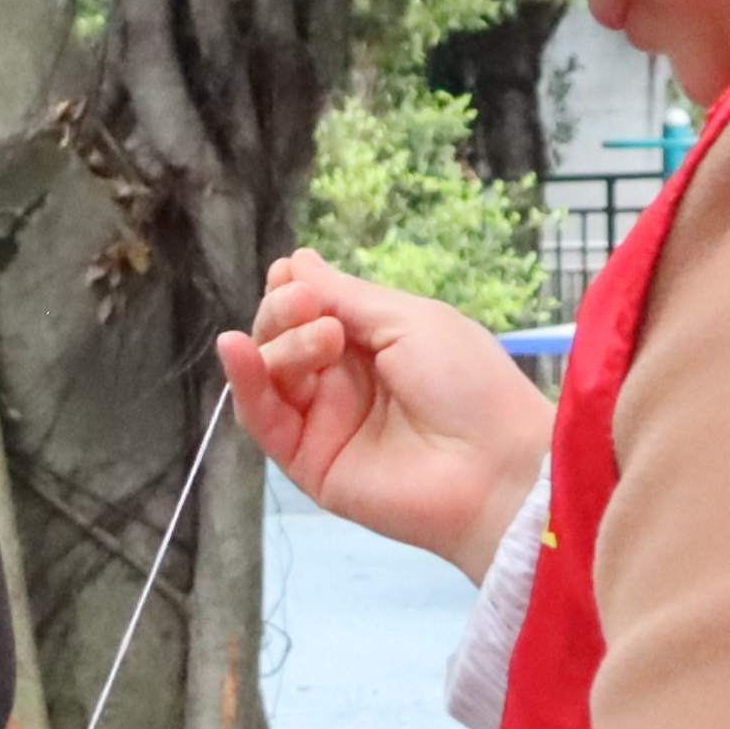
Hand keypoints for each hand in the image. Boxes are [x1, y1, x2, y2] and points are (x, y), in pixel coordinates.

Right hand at [215, 250, 548, 577]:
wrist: (493, 466)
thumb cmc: (468, 383)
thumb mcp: (410, 320)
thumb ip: (346, 296)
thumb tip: (294, 262)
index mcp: (372, 344)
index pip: (312, 311)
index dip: (295, 290)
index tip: (292, 274)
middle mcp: (342, 381)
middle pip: (283, 338)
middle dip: (285, 313)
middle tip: (307, 305)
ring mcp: (322, 421)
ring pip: (271, 373)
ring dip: (282, 344)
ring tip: (322, 338)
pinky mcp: (306, 461)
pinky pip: (262, 419)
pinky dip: (245, 382)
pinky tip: (236, 349)